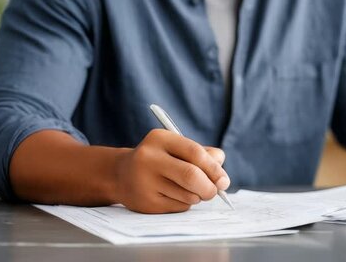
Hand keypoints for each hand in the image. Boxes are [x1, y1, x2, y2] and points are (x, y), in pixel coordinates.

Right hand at [113, 129, 229, 212]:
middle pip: (191, 175)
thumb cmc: (161, 160)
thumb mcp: (178, 149)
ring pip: (187, 194)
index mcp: (160, 139)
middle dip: (209, 187)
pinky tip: (174, 196)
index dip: (214, 168)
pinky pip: (179, 206)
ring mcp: (145, 181)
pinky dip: (186, 203)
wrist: (121, 175)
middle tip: (215, 192)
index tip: (224, 181)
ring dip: (198, 196)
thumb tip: (222, 178)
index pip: (195, 153)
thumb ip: (204, 156)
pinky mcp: (146, 202)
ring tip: (190, 190)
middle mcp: (149, 158)